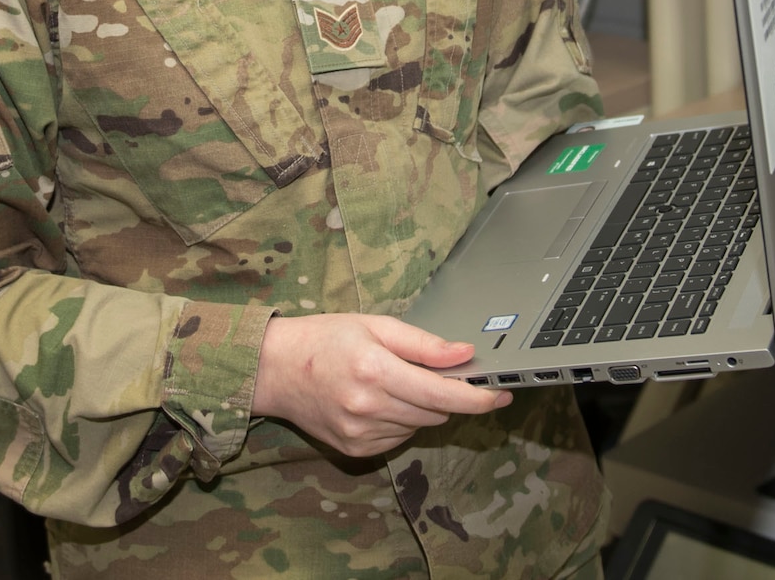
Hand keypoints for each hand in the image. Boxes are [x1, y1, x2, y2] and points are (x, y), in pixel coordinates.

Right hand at [251, 313, 511, 458]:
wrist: (274, 369)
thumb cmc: (323, 339)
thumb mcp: (375, 325)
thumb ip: (423, 344)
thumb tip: (464, 354)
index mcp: (375, 370)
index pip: (443, 394)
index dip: (478, 398)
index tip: (501, 395)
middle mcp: (368, 406)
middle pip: (436, 412)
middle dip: (444, 394)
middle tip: (430, 371)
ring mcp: (361, 433)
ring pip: (419, 426)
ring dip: (420, 408)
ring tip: (390, 381)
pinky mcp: (355, 449)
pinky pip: (398, 438)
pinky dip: (399, 421)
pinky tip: (377, 400)